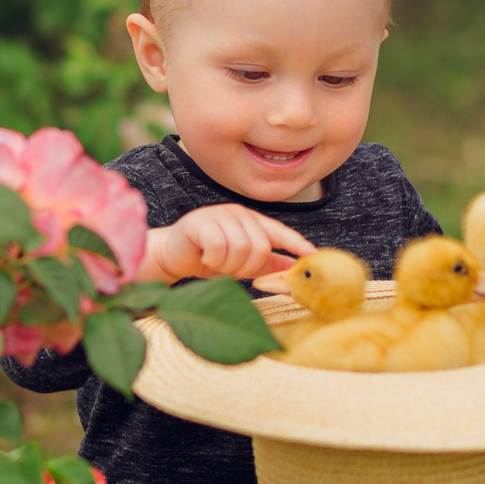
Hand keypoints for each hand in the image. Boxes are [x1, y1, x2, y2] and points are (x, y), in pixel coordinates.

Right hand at [143, 205, 313, 282]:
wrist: (172, 255)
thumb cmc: (209, 257)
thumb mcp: (242, 262)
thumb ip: (268, 263)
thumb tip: (296, 268)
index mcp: (251, 221)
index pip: (279, 231)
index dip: (296, 243)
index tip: (312, 255)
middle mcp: (238, 214)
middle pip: (260, 246)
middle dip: (246, 267)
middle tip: (230, 269)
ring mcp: (218, 215)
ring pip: (240, 249)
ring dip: (227, 266)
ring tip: (216, 263)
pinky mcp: (199, 222)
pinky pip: (218, 248)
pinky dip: (213, 260)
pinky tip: (204, 258)